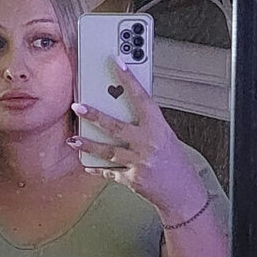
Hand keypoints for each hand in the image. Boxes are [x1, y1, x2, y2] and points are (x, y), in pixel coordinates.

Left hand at [70, 60, 207, 222]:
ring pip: (107, 151)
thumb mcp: (166, 137)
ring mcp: (139, 163)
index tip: (117, 63)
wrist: (183, 193)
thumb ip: (147, 125)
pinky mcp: (132, 179)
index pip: (142, 98)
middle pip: (116, 126)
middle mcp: (148, 144)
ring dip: (87, 145)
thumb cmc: (176, 163)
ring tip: (73, 140)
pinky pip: (110, 172)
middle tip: (77, 106)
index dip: (129, 80)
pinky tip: (87, 164)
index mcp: (159, 129)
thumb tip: (125, 111)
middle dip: (94, 116)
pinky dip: (98, 169)